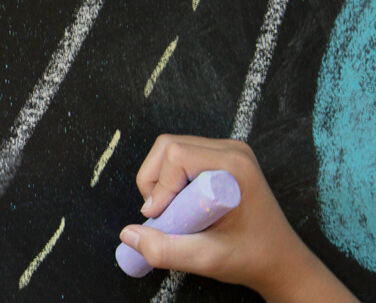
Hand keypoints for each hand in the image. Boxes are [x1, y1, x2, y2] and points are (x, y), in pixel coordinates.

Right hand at [120, 135, 356, 302]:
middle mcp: (232, 151)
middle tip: (163, 214)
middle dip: (154, 181)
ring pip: (169, 149)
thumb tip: (128, 234)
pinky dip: (169, 181)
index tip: (160, 217)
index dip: (159, 185)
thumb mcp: (206, 259)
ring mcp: (227, 151)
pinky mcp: (220, 158)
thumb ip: (164, 250)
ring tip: (174, 212)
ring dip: (159, 182)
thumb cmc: (250, 257)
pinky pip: (178, 157)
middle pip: (168, 146)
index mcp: (234, 166)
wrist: (278, 260)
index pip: (176, 154)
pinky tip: (183, 205)